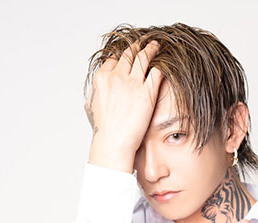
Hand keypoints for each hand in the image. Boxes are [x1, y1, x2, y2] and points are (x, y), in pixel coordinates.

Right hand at [85, 38, 163, 155]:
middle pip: (129, 54)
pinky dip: (161, 65)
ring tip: (156, 46)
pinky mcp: (147, 93)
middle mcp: (117, 76)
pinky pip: (157, 72)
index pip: (114, 59)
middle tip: (144, 44)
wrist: (114, 143)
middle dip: (137, 47)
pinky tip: (165, 64)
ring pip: (143, 58)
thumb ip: (95, 92)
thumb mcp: (92, 106)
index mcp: (102, 78)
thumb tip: (96, 89)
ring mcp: (133, 83)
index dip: (122, 56)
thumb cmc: (103, 130)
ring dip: (151, 50)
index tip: (128, 56)